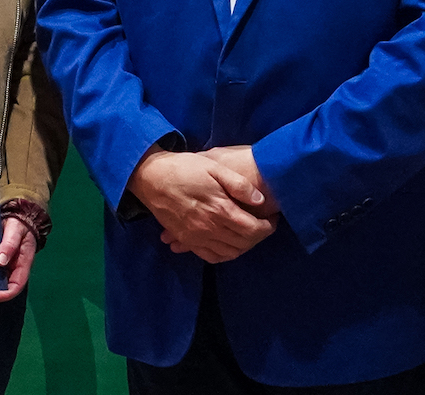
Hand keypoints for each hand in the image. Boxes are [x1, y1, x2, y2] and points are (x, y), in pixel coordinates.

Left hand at [0, 217, 36, 306]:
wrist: (16, 216)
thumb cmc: (19, 223)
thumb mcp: (16, 230)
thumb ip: (10, 244)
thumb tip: (0, 261)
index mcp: (24, 263)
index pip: (16, 285)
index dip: (3, 294)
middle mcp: (14, 268)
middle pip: (4, 289)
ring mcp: (6, 266)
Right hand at [128, 150, 276, 262]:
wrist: (151, 177)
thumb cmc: (185, 168)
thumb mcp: (214, 167)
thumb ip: (238, 185)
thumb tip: (259, 200)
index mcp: (219, 210)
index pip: (253, 230)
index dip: (268, 227)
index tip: (273, 218)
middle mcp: (209, 229)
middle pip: (243, 244)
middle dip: (259, 237)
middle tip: (265, 224)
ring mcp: (196, 238)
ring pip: (229, 253)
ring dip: (244, 247)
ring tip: (250, 233)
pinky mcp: (186, 240)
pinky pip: (210, 256)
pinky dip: (224, 254)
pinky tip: (229, 244)